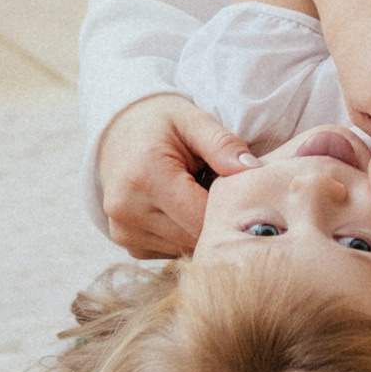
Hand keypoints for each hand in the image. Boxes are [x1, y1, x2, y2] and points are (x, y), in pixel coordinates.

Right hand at [94, 93, 257, 257]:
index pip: (201, 216)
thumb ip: (223, 144)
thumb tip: (253, 170)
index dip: (229, 209)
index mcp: (145, 175)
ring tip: (199, 197)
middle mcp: (128, 208)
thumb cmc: (161, 124)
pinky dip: (184, 235)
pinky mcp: (128, 244)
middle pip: (193, 237)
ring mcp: (123, 231)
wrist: (117, 133)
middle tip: (223, 193)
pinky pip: (171, 251)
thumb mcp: (193, 120)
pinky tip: (183, 210)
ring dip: (199, 229)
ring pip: (184, 249)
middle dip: (216, 220)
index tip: (242, 194)